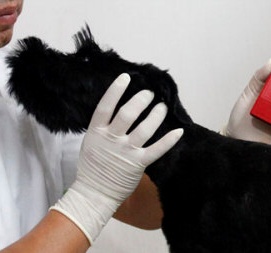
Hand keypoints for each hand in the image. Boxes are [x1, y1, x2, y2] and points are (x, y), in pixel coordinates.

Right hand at [50, 73, 182, 243]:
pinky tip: (179, 131)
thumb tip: (117, 109)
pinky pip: (156, 150)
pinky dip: (169, 141)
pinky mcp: (138, 164)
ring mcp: (125, 152)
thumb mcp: (91, 142)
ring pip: (145, 129)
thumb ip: (103, 127)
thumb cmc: (92, 167)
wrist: (93, 193)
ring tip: (161, 107)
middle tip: (149, 94)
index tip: (126, 77)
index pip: (106, 106)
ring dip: (156, 115)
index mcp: (97, 132)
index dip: (115, 91)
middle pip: (128, 114)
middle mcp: (111, 139)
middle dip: (141, 100)